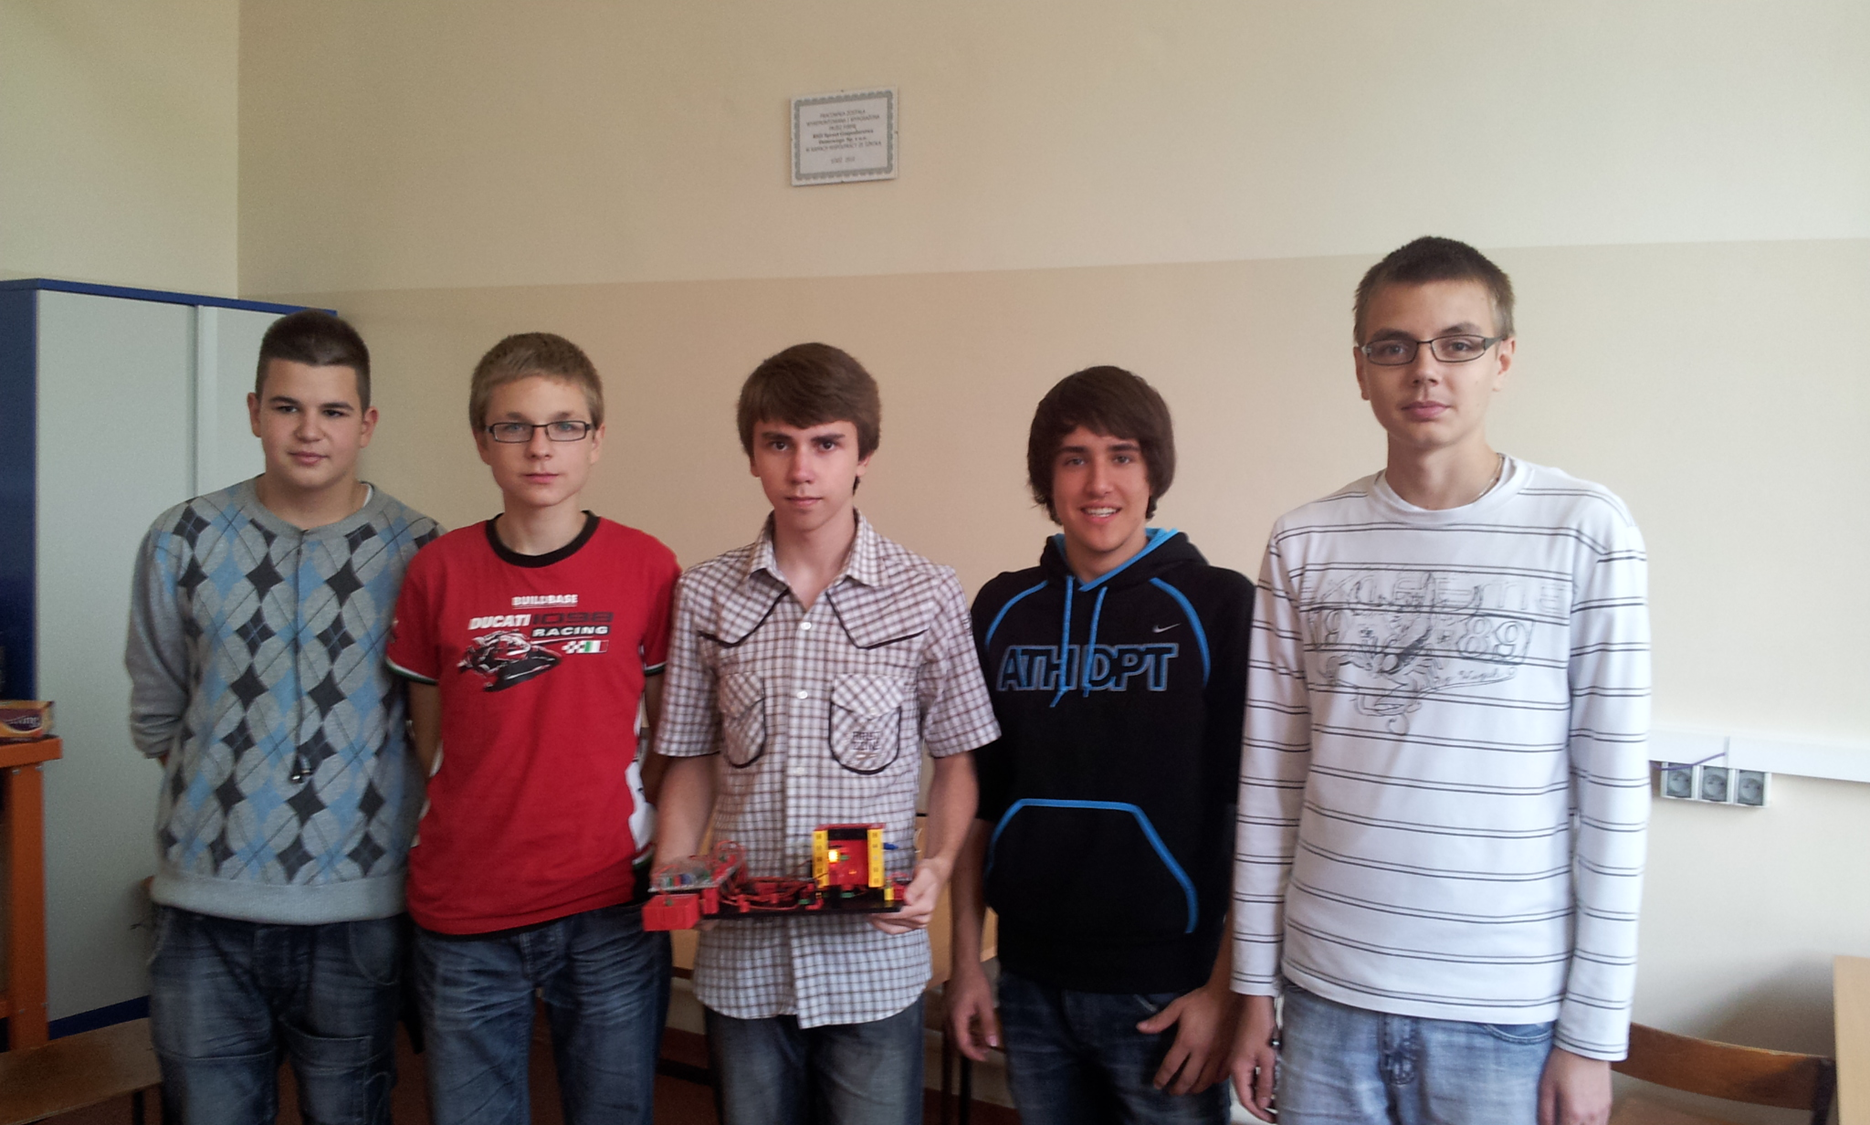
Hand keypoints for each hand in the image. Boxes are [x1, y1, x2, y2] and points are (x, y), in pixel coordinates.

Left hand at [871, 857, 948, 934]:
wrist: (936, 876)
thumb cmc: (929, 874)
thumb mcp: (924, 874)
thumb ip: (915, 887)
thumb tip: (908, 899)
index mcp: (925, 907)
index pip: (901, 913)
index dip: (885, 913)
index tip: (873, 910)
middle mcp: (923, 918)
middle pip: (896, 922)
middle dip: (879, 917)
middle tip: (866, 910)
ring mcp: (918, 923)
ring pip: (894, 928)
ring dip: (880, 923)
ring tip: (868, 914)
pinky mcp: (912, 924)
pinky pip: (895, 928)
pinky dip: (884, 925)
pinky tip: (875, 919)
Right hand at [945, 962, 1000, 1061]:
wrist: (964, 963)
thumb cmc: (975, 981)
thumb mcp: (986, 1004)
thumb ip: (988, 1025)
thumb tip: (993, 1043)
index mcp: (957, 1018)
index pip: (963, 1044)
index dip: (973, 1054)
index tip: (984, 1057)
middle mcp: (948, 1017)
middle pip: (956, 1041)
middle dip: (971, 1048)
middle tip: (985, 1050)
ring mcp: (946, 1011)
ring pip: (954, 1033)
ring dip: (967, 1039)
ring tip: (982, 1039)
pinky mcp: (948, 1007)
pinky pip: (954, 1025)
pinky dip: (964, 1030)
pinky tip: (974, 1027)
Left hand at [1136, 980, 1242, 1095]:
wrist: (1228, 996)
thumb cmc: (1202, 1001)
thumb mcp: (1178, 1007)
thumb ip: (1159, 1020)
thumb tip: (1140, 1028)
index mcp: (1187, 1041)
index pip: (1171, 1066)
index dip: (1162, 1078)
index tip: (1157, 1084)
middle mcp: (1202, 1053)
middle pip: (1188, 1079)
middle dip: (1178, 1089)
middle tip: (1171, 1092)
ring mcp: (1217, 1056)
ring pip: (1205, 1081)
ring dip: (1194, 1089)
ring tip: (1188, 1090)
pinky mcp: (1230, 1055)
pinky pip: (1221, 1076)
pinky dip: (1212, 1082)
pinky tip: (1207, 1081)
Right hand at [1228, 994, 1278, 1121]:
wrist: (1256, 1002)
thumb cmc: (1260, 1026)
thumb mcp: (1268, 1058)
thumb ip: (1265, 1082)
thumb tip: (1263, 1104)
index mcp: (1238, 1069)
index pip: (1246, 1100)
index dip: (1259, 1112)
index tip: (1273, 1119)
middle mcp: (1236, 1066)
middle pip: (1248, 1094)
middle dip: (1262, 1106)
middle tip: (1278, 1113)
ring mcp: (1241, 1059)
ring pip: (1251, 1084)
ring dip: (1263, 1094)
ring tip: (1279, 1101)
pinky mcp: (1246, 1053)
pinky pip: (1253, 1073)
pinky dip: (1263, 1082)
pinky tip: (1274, 1083)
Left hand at [1537, 1047, 1610, 1124]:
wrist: (1586, 1045)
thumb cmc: (1564, 1063)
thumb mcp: (1546, 1087)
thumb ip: (1545, 1112)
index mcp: (1574, 1113)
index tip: (1551, 1123)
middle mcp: (1591, 1116)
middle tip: (1560, 1119)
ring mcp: (1602, 1110)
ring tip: (1571, 1119)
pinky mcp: (1608, 1103)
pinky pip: (1603, 1123)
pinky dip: (1593, 1124)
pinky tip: (1583, 1118)